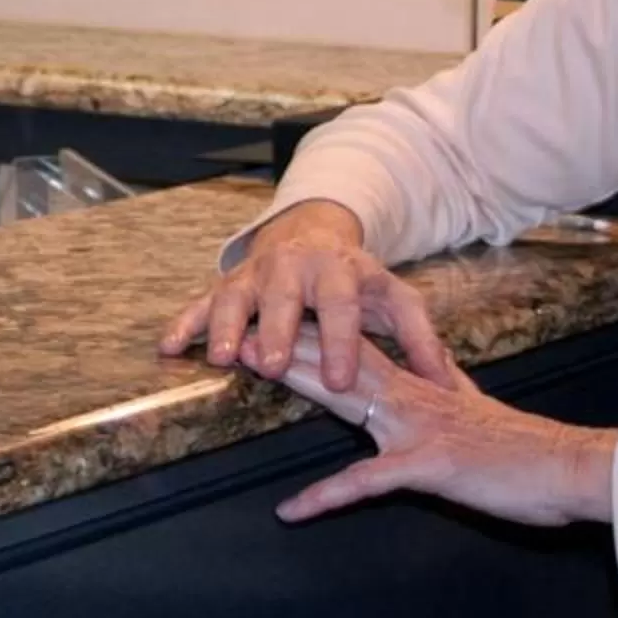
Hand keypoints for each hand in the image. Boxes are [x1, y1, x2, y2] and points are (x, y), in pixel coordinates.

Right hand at [157, 198, 454, 391]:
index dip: (340, 342)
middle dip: (275, 331)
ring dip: (224, 325)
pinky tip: (167, 345)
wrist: (313, 232)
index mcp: (340, 271)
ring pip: (236, 295)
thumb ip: (421, 339)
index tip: (339, 379)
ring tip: (219, 357)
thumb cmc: (358, 279)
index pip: (342, 307)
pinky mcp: (229, 283)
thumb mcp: (394, 299)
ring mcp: (257, 273)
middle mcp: (295, 267)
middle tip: (269, 366)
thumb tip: (449, 384)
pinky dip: (184, 322)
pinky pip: (201, 300)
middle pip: (284, 297)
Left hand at [262, 337, 617, 527]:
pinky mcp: (429, 466)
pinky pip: (368, 482)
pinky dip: (327, 496)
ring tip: (253, 370)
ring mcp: (418, 429)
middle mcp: (413, 398)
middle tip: (242, 327)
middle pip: (340, 363)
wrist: (569, 468)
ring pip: (347, 398)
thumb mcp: (473, 413)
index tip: (273, 319)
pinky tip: (291, 510)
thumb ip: (446, 392)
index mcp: (420, 388)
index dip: (312, 336)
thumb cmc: (523, 452)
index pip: (357, 353)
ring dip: (299, 383)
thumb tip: (432, 371)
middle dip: (289, 345)